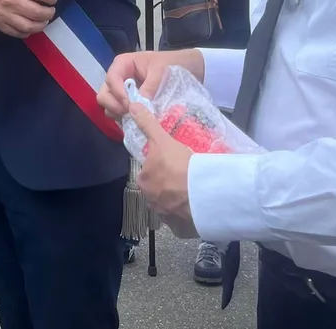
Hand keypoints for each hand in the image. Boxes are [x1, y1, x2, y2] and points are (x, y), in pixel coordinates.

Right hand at [0, 0, 56, 37]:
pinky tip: (29, 29)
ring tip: (44, 21)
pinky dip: (26, 33)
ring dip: (40, 25)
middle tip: (51, 11)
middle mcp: (12, 2)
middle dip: (49, 13)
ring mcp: (5, 15)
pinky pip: (16, 33)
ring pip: (29, 26)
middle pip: (38, 12)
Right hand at [97, 48, 204, 119]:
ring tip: (135, 118)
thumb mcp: (162, 70)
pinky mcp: (128, 103)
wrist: (185, 68)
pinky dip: (124, 119)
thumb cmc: (171, 64)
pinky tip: (138, 121)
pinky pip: (118, 113)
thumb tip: (139, 104)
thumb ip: (150, 86)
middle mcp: (118, 78)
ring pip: (109, 106)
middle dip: (115, 106)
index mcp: (123, 64)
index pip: (112, 79)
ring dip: (119, 114)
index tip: (130, 105)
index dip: (118, 93)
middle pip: (104, 94)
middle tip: (131, 114)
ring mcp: (121, 92)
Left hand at [130, 102, 197, 237]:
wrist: (203, 196)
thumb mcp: (162, 140)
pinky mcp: (180, 230)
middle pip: (159, 189)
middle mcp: (150, 201)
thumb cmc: (180, 166)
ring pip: (170, 205)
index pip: (150, 172)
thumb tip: (131, 106)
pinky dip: (188, 216)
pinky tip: (198, 207)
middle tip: (187, 177)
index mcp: (144, 181)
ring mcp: (165, 217)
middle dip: (169, 184)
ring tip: (195, 191)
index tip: (175, 165)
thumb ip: (146, 123)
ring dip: (179, 200)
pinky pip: (182, 221)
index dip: (162, 167)